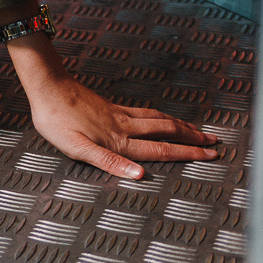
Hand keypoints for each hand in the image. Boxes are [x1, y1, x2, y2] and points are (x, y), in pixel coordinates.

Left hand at [0, 26, 218, 179]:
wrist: (47, 87)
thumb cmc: (55, 121)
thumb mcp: (76, 148)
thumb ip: (109, 162)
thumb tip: (139, 175)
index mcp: (118, 142)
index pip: (161, 150)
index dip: (187, 154)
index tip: (210, 156)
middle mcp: (124, 127)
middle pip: (168, 132)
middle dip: (193, 139)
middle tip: (215, 144)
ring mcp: (120, 115)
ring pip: (159, 120)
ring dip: (182, 127)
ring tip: (199, 131)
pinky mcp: (112, 107)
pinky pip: (146, 112)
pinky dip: (162, 116)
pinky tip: (163, 118)